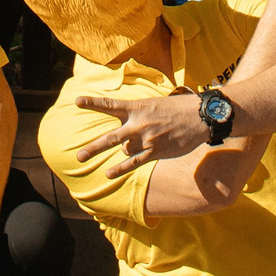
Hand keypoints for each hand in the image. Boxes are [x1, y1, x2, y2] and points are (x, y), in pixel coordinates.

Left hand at [79, 91, 209, 175]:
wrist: (199, 117)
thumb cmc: (177, 109)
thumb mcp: (154, 104)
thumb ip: (137, 115)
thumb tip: (126, 129)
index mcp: (137, 108)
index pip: (110, 105)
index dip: (92, 102)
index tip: (77, 101)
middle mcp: (138, 124)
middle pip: (110, 138)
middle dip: (93, 148)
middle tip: (78, 156)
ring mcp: (146, 139)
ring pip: (123, 150)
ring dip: (121, 153)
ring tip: (110, 165)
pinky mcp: (155, 151)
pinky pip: (133, 162)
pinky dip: (120, 169)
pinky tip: (108, 174)